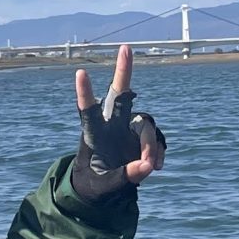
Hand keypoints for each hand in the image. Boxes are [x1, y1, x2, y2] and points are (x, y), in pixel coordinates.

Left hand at [69, 44, 166, 201]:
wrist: (102, 189)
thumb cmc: (93, 184)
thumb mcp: (102, 188)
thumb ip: (122, 178)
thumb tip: (145, 167)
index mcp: (93, 135)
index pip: (88, 112)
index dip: (85, 93)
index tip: (80, 73)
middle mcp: (112, 125)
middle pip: (120, 94)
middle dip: (123, 71)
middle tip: (125, 48)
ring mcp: (128, 129)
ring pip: (145, 124)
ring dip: (150, 145)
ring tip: (150, 167)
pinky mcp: (142, 137)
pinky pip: (156, 137)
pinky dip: (158, 151)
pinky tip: (155, 167)